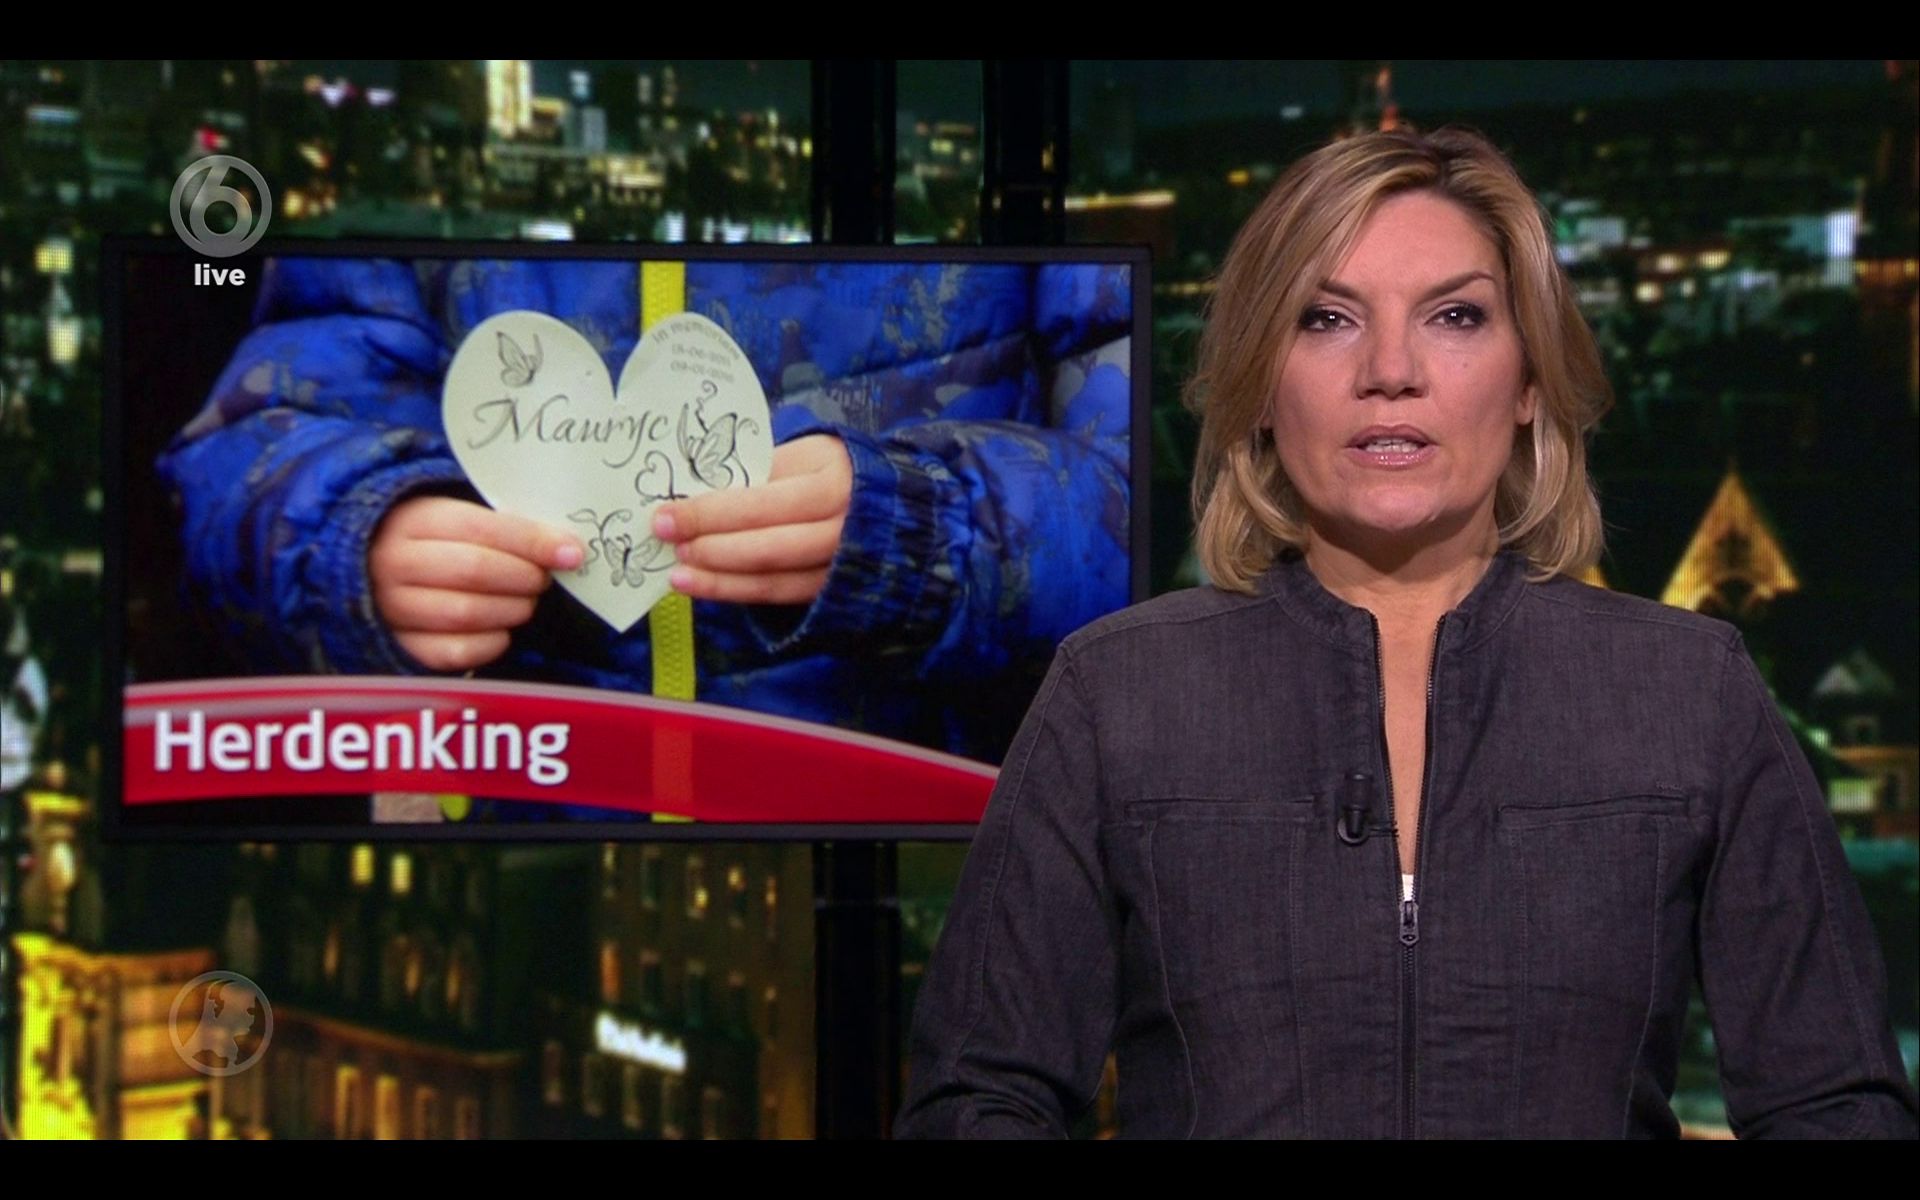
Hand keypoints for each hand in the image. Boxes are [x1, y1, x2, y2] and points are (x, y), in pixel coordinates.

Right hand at [368, 496, 584, 671]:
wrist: (377, 573)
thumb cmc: (437, 542)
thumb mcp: (459, 516)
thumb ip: (506, 528)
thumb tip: (566, 548)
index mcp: (413, 520)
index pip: (480, 528)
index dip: (532, 541)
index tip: (571, 553)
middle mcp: (394, 564)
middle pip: (475, 571)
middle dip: (524, 576)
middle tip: (544, 579)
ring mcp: (393, 608)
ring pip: (467, 613)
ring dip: (513, 609)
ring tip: (526, 601)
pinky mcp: (402, 646)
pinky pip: (457, 651)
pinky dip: (492, 642)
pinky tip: (503, 629)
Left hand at [653, 434, 852, 604]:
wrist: (879, 499)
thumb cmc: (827, 469)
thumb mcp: (799, 456)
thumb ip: (754, 475)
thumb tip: (690, 495)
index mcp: (833, 484)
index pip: (762, 504)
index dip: (710, 514)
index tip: (666, 516)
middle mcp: (843, 530)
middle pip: (767, 547)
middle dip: (710, 549)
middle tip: (669, 545)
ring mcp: (840, 566)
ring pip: (772, 579)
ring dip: (719, 579)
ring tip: (678, 575)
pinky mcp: (829, 590)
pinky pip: (779, 595)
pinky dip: (738, 593)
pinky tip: (706, 587)